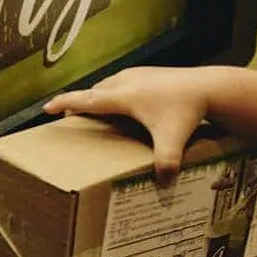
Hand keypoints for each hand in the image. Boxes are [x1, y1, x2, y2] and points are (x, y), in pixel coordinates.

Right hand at [43, 66, 209, 184]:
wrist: (209, 86)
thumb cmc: (187, 111)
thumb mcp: (173, 139)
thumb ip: (166, 162)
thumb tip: (163, 184)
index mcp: (123, 96)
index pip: (86, 100)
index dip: (65, 103)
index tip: (47, 107)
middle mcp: (125, 81)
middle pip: (93, 93)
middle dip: (80, 104)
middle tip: (70, 118)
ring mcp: (136, 74)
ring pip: (106, 85)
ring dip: (96, 97)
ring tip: (93, 112)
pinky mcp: (146, 72)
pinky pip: (119, 82)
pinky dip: (111, 93)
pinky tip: (121, 104)